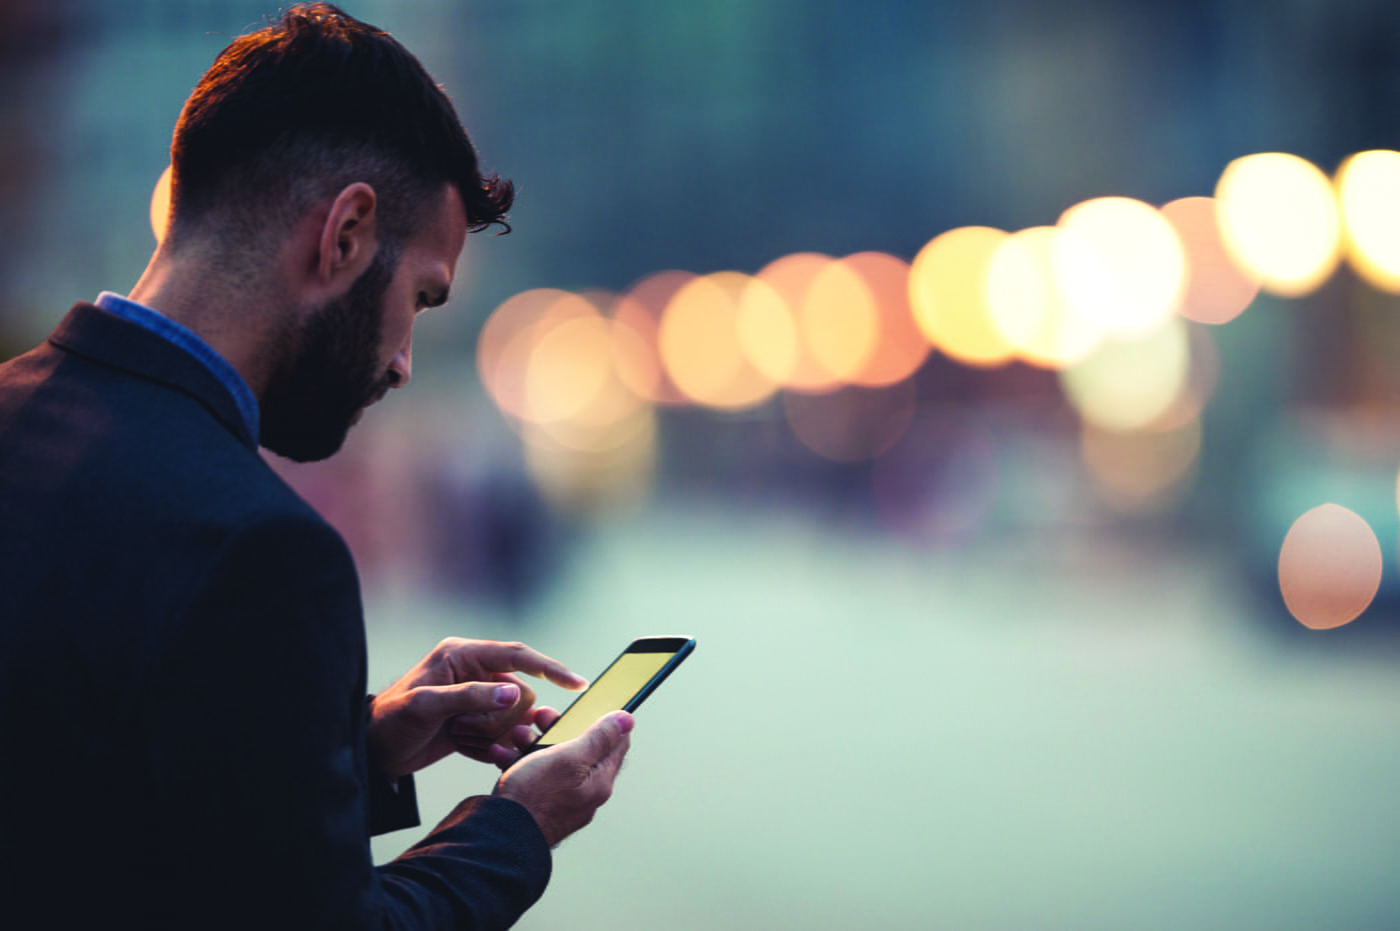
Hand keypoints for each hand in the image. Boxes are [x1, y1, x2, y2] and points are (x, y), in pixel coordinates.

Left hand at [368, 639, 585, 777]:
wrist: (373, 751)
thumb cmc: (390, 720)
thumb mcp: (426, 706)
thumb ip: (471, 697)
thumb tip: (513, 692)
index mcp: (464, 655)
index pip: (518, 655)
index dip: (550, 667)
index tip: (578, 685)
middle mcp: (475, 672)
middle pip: (520, 693)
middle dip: (498, 718)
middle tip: (462, 729)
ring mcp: (478, 698)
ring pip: (513, 718)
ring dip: (489, 734)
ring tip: (456, 737)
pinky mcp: (477, 722)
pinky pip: (502, 736)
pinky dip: (485, 747)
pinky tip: (459, 746)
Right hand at [493, 711, 632, 847]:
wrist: (500, 837)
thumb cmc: (535, 799)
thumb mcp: (569, 758)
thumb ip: (598, 738)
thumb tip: (627, 720)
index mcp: (599, 781)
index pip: (615, 743)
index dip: (603, 720)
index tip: (585, 706)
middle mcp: (584, 792)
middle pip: (579, 749)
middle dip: (558, 728)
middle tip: (540, 716)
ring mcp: (561, 801)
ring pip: (552, 761)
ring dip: (533, 742)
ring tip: (516, 735)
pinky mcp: (539, 806)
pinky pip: (533, 777)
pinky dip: (518, 762)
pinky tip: (501, 754)